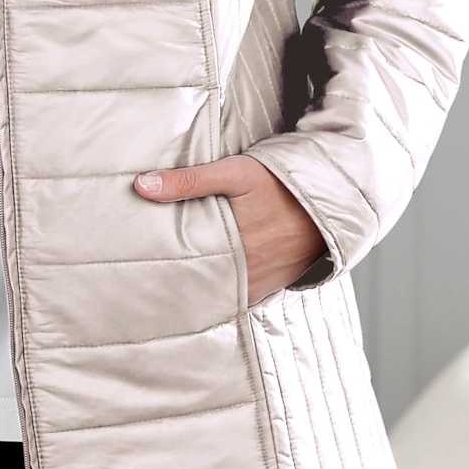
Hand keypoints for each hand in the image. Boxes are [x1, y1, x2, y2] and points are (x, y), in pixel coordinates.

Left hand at [133, 154, 328, 305]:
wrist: (333, 197)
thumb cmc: (282, 183)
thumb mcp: (236, 173)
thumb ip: (189, 180)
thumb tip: (141, 186)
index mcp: (232, 249)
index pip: (186, 272)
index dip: (161, 277)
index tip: (135, 278)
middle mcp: (247, 273)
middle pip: (202, 287)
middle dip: (176, 287)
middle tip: (143, 287)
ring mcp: (262, 282)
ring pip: (222, 294)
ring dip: (200, 291)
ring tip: (167, 288)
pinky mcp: (273, 283)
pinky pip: (243, 295)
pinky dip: (225, 293)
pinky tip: (206, 287)